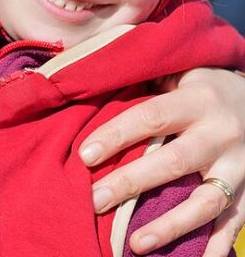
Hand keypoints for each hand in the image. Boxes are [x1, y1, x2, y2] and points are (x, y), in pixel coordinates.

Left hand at [78, 68, 244, 255]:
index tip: (84, 156)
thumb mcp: (177, 73)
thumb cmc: (200, 86)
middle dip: (130, 184)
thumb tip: (86, 92)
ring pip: (206, 202)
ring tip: (134, 244)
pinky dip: (214, 247)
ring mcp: (241, 166)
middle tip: (94, 201)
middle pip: (173, 162)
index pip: (151, 117)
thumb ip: (143, 85)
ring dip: (170, 227)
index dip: (116, 136)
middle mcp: (222, 134)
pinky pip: (233, 224)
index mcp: (198, 99)